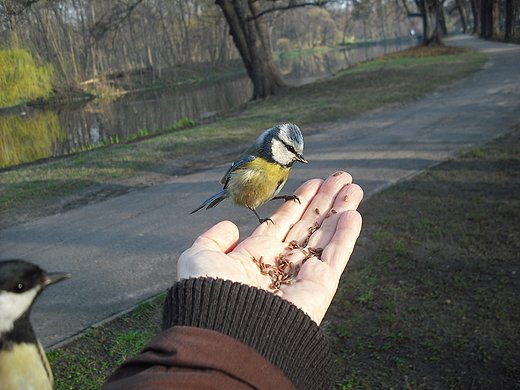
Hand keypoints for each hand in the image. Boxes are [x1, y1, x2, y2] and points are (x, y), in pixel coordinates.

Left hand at [178, 171, 362, 323]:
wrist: (227, 330)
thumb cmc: (210, 293)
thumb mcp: (199, 258)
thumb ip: (212, 239)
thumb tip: (230, 226)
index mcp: (255, 257)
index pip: (283, 223)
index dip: (299, 202)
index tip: (314, 183)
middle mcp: (281, 265)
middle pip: (308, 226)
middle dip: (325, 201)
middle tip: (341, 177)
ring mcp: (302, 276)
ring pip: (326, 237)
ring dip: (341, 211)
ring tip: (354, 187)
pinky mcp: (320, 288)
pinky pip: (336, 258)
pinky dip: (346, 236)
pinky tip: (353, 213)